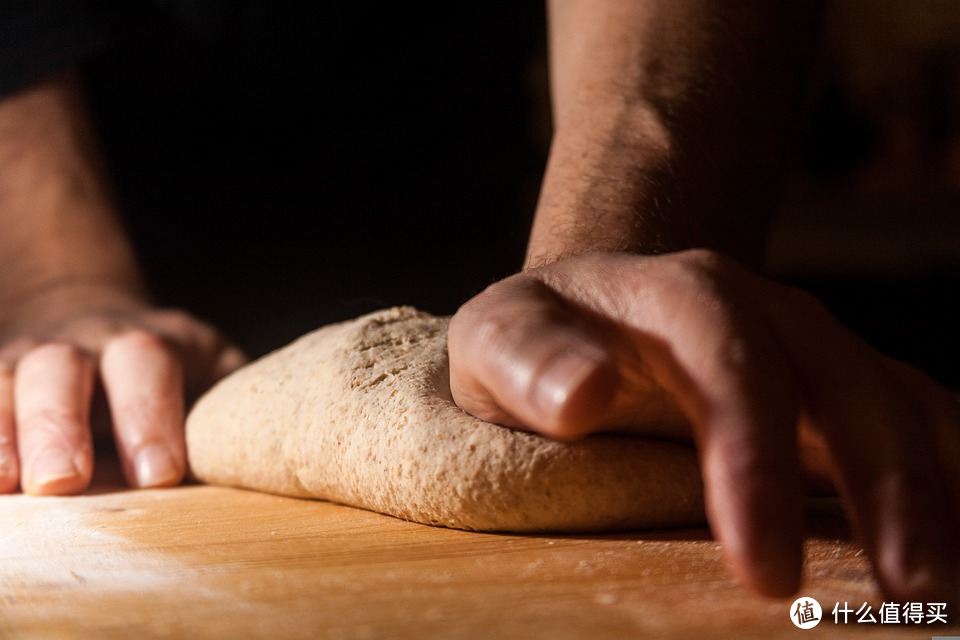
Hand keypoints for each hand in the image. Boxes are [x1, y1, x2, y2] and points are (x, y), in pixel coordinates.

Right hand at [0, 288, 244, 495]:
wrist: (103, 331)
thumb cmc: (176, 376)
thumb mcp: (214, 375)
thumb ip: (230, 410)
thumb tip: (262, 457)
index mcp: (151, 342)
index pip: (149, 364)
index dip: (151, 415)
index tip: (160, 474)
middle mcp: (83, 344)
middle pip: (62, 367)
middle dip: (60, 424)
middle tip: (65, 481)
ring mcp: (28, 359)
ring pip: (4, 381)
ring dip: (2, 432)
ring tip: (8, 483)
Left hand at [448, 250, 958, 603]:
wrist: (589, 316)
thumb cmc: (537, 342)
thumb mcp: (499, 339)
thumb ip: (527, 359)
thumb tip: (581, 396)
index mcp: (679, 294)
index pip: (732, 359)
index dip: (757, 457)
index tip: (764, 569)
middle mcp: (765, 313)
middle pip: (846, 379)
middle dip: (887, 484)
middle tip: (909, 593)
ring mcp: (811, 351)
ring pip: (900, 401)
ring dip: (939, 488)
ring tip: (949, 590)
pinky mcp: (836, 395)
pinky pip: (915, 424)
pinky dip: (946, 477)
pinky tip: (955, 541)